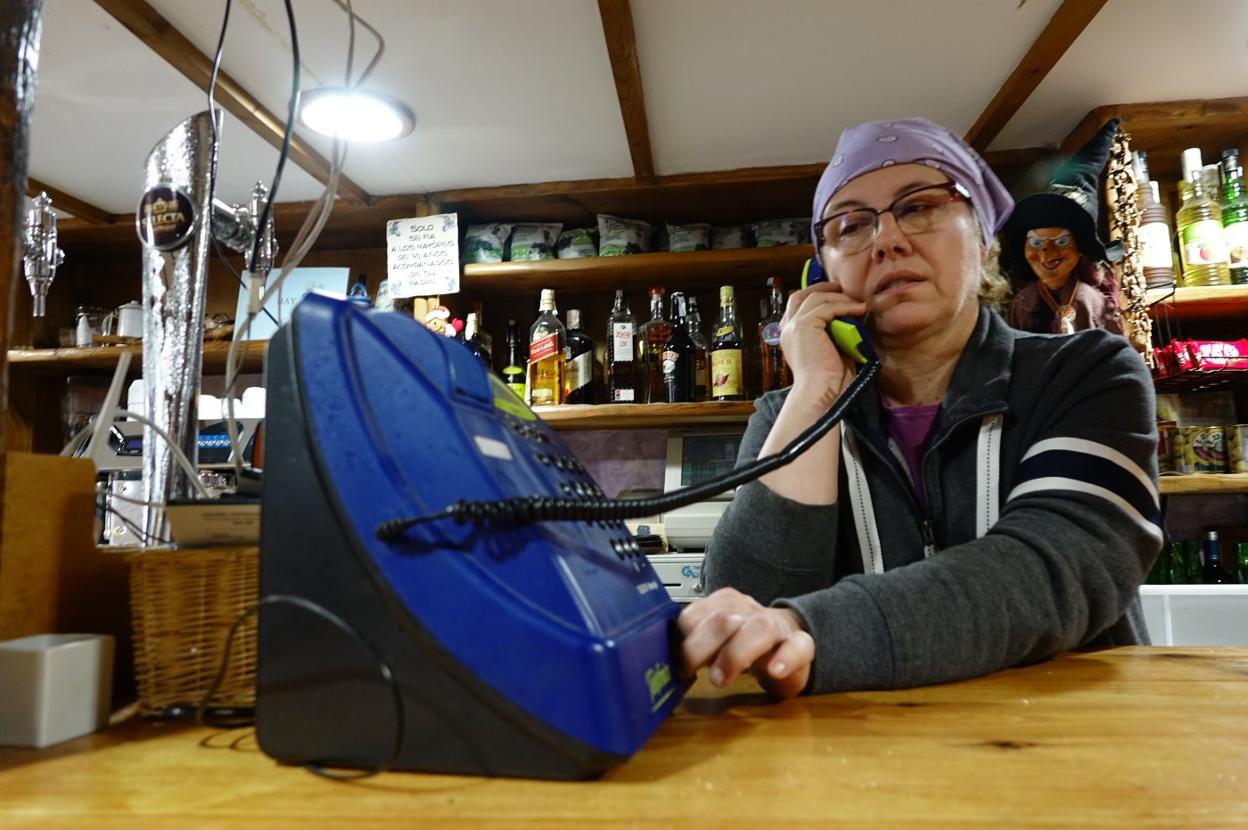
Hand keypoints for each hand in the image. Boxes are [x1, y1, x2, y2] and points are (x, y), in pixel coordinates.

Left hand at [677, 587, 814, 698]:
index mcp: (723, 606)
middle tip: (690, 672)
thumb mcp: (716, 642)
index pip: (695, 614)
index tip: (674, 664)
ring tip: (720, 680)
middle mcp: (748, 612)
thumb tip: (663, 662)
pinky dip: (787, 658)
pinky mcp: (801, 645)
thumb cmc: (744, 643)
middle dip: (701, 647)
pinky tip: (775, 671)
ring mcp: (776, 627)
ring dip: (736, 654)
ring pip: (760, 628)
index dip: (682, 639)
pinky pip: (799, 646)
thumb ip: (693, 646)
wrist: (790, 640)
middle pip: (723, 620)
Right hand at [780, 281, 866, 398]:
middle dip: (823, 288)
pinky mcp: (805, 325)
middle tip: (844, 289)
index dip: (815, 296)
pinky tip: (859, 310)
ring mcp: (794, 325)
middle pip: (801, 295)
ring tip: (858, 304)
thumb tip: (849, 319)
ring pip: (816, 298)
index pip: (797, 305)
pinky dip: (845, 306)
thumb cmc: (827, 379)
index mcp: (789, 335)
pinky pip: (827, 307)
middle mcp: (787, 328)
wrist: (819, 391)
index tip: (836, 295)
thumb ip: (832, 333)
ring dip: (839, 298)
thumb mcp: (829, 350)